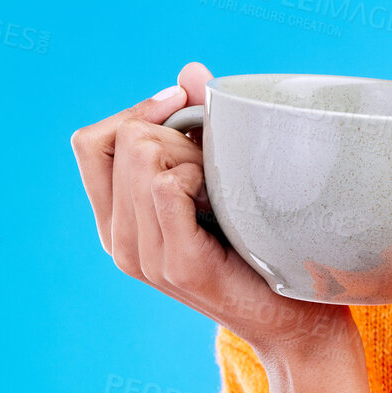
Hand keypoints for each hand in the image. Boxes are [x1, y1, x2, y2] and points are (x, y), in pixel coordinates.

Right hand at [69, 61, 355, 360]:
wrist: (301, 320)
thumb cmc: (264, 246)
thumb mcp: (222, 177)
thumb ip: (200, 125)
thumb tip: (190, 71)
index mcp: (118, 219)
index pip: (90, 142)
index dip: (135, 112)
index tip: (184, 107)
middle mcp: (118, 240)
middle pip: (120, 138)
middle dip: (174, 132)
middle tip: (216, 167)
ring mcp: (142, 255)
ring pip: (141, 153)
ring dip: (192, 153)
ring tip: (222, 189)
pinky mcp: (176, 263)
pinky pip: (167, 185)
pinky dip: (201, 175)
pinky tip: (226, 201)